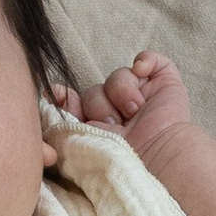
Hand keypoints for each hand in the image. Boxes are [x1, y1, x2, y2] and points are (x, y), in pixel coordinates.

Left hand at [51, 55, 192, 158]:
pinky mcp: (164, 83)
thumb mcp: (82, 141)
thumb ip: (65, 120)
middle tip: (113, 125)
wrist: (157, 156)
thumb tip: (51, 91)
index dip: (69, 99)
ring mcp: (143, 95)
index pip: (79, 102)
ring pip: (118, 75)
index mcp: (101, 127)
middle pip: (95, 90)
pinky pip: (150, 58)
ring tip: (133, 113)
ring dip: (121, 93)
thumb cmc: (121, 158)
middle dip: (99, 106)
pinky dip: (145, 61)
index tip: (60, 98)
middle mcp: (120, 110)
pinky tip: (141, 73)